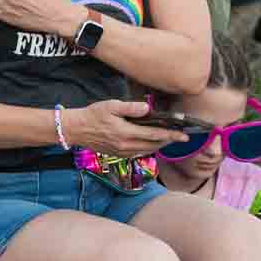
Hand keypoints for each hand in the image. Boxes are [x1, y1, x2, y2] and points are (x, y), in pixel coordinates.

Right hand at [67, 100, 186, 156]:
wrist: (76, 129)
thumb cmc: (93, 115)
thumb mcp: (112, 106)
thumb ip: (131, 108)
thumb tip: (148, 109)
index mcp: (126, 133)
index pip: (154, 135)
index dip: (171, 136)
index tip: (184, 136)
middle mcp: (126, 145)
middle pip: (154, 145)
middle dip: (169, 141)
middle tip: (181, 137)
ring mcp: (122, 152)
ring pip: (147, 150)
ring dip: (159, 145)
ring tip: (169, 139)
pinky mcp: (118, 154)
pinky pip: (138, 153)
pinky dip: (148, 148)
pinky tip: (151, 143)